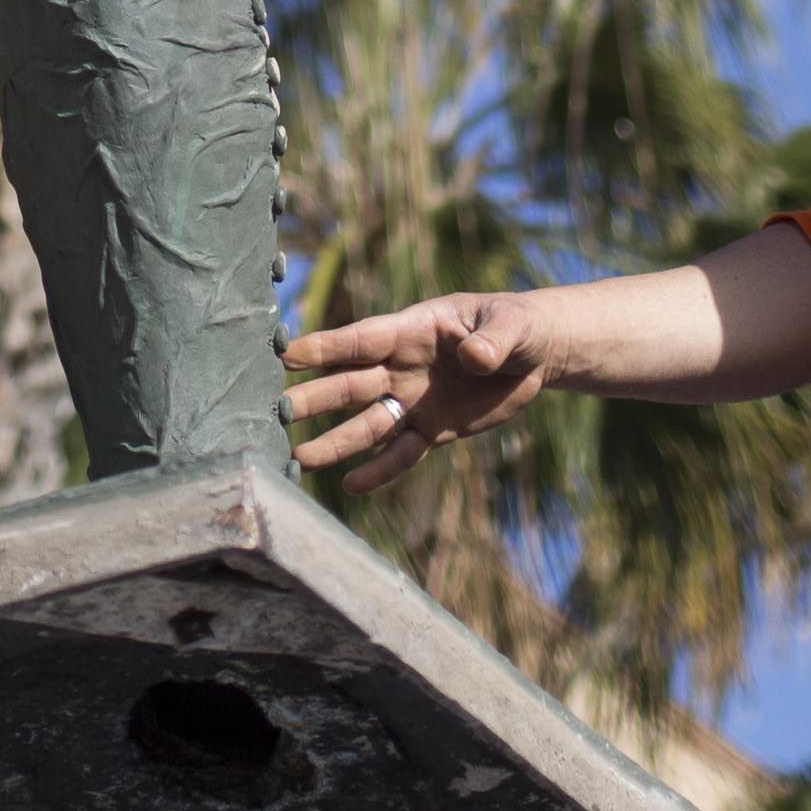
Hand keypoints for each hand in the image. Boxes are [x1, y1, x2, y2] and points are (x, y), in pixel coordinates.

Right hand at [284, 289, 555, 493]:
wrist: (533, 354)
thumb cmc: (514, 325)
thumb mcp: (510, 324)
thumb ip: (492, 340)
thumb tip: (476, 358)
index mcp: (414, 330)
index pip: (363, 340)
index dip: (327, 346)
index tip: (286, 354)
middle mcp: (404, 367)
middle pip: (352, 384)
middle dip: (317, 398)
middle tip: (277, 411)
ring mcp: (415, 400)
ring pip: (368, 423)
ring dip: (336, 442)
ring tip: (300, 460)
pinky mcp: (433, 429)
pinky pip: (401, 452)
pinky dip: (379, 470)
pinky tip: (352, 485)